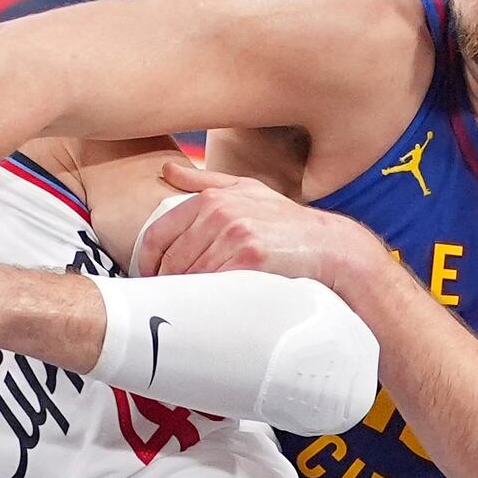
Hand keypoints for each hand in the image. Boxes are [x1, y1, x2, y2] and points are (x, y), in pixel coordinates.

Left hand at [139, 161, 384, 288]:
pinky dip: (206, 300)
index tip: (152, 281)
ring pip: (188, 276)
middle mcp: (219, 213)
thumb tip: (167, 168)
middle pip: (170, 261)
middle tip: (169, 302)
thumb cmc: (287, 223)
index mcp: (212, 198)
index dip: (147, 264)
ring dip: (186, 296)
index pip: (156, 236)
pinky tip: (210, 309)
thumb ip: (205, 181)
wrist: (330, 248)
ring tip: (190, 310)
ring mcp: (234, 235)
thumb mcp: (248, 190)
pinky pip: (211, 285)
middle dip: (167, 284)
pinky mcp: (250, 259)